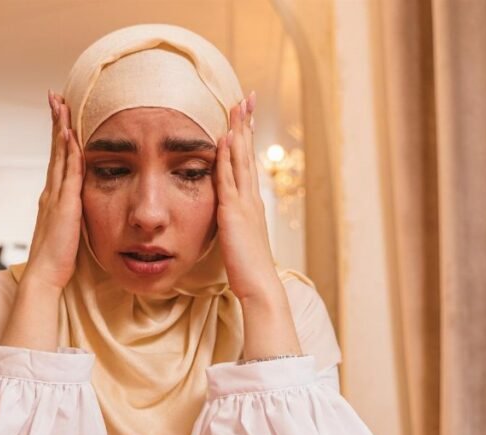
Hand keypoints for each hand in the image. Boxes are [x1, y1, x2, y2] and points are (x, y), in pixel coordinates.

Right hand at [19, 91, 84, 291]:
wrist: (45, 275)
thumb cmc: (57, 259)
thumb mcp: (67, 231)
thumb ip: (71, 216)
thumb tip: (79, 210)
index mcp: (52, 198)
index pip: (57, 159)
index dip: (59, 136)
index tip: (61, 115)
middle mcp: (51, 192)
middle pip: (55, 149)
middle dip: (56, 121)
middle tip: (55, 96)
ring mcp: (55, 196)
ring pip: (59, 154)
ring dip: (60, 127)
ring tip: (61, 104)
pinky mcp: (64, 204)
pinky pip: (68, 171)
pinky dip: (68, 151)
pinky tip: (70, 134)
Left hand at [214, 92, 282, 302]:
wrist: (260, 286)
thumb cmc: (249, 270)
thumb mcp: (240, 240)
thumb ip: (235, 224)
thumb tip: (229, 217)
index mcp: (252, 204)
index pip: (247, 164)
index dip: (246, 139)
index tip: (246, 116)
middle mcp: (252, 198)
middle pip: (247, 153)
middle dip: (247, 124)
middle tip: (247, 98)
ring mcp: (245, 203)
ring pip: (241, 159)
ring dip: (239, 131)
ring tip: (238, 106)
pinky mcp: (234, 212)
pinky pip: (229, 177)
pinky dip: (227, 156)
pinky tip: (224, 138)